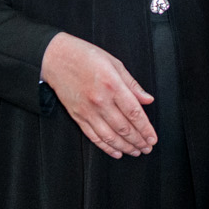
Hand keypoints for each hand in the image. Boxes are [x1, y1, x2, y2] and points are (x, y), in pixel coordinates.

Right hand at [40, 32, 155, 158]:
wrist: (55, 58)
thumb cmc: (85, 56)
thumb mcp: (114, 63)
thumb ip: (132, 84)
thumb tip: (148, 100)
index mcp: (112, 84)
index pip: (134, 113)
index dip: (146, 128)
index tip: (153, 138)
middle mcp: (100, 100)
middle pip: (124, 128)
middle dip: (139, 141)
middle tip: (148, 148)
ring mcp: (87, 110)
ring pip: (110, 136)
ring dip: (125, 147)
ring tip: (136, 151)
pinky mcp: (77, 116)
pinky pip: (94, 136)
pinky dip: (106, 147)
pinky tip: (116, 152)